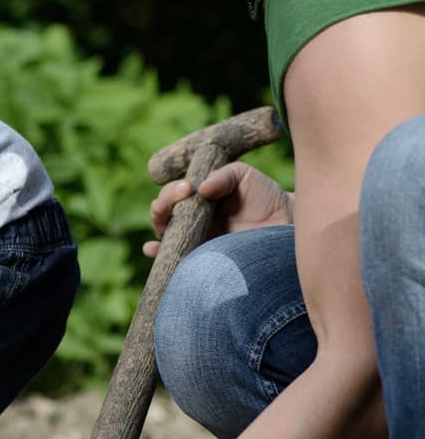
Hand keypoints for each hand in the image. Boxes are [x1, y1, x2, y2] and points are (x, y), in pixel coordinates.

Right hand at [144, 162, 292, 258]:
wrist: (286, 225)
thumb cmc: (264, 197)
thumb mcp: (243, 177)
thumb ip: (222, 176)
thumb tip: (200, 189)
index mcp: (198, 200)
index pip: (174, 195)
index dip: (173, 191)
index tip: (188, 187)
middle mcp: (192, 221)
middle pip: (164, 215)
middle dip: (163, 205)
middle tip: (180, 197)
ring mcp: (196, 242)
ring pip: (166, 236)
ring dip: (160, 227)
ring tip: (162, 222)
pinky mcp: (202, 262)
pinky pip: (176, 261)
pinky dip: (160, 256)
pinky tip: (152, 250)